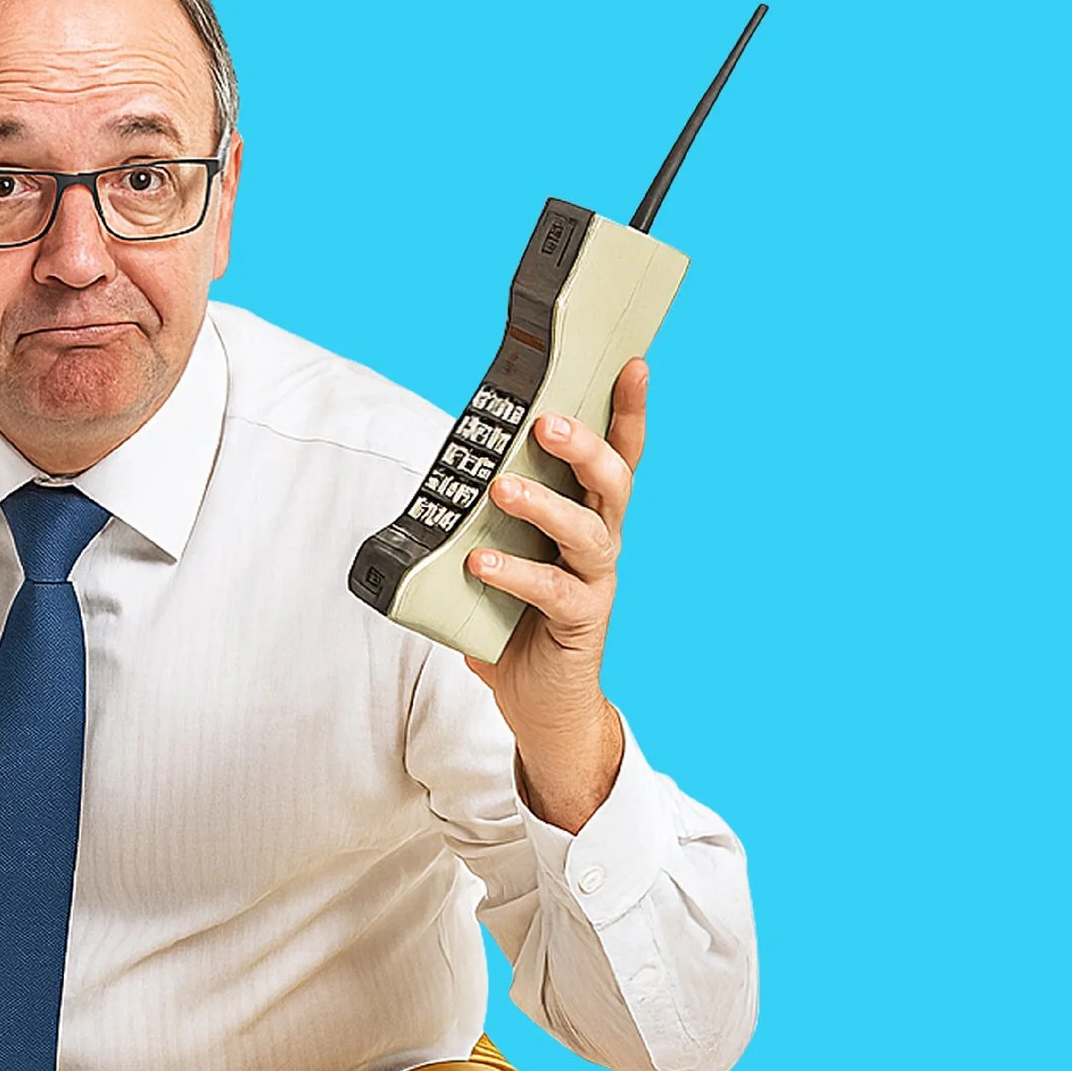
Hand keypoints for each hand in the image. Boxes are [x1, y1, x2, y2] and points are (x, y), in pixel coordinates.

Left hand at [463, 357, 647, 830]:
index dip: (628, 412)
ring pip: (588, 531)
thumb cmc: (519, 625)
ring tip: (501, 488)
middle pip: (612, 482)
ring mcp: (596, 583)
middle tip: (547, 423)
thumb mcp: (502, 559)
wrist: (542, 707)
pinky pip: (554, 591)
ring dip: (544, 504)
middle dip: (586, 445)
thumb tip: (439, 479)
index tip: (632, 363)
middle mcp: (601, 545)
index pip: (617, 457)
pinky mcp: (581, 624)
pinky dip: (516, 573)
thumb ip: (485, 521)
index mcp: (586, 519)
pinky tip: (481, 562)